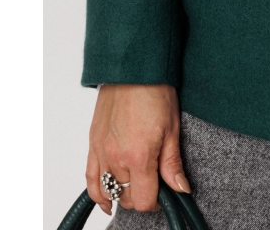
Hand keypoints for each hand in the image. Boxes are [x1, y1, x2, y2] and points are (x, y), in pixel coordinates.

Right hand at [86, 83, 190, 214]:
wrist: (133, 68)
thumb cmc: (155, 91)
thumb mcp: (172, 127)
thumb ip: (172, 163)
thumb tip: (180, 189)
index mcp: (138, 155)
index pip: (143, 200)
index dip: (156, 201)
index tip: (164, 193)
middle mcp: (116, 157)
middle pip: (126, 197)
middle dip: (141, 194)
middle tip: (154, 182)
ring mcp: (101, 151)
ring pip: (108, 191)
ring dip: (123, 192)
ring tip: (136, 184)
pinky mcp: (92, 144)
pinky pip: (90, 179)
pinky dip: (98, 194)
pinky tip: (108, 200)